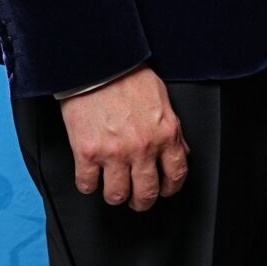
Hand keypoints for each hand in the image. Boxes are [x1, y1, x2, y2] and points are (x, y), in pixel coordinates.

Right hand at [59, 66, 187, 211]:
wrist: (98, 64)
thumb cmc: (129, 76)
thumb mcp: (163, 101)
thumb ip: (172, 130)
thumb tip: (180, 152)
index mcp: (165, 134)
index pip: (176, 175)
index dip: (169, 188)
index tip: (163, 190)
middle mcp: (142, 148)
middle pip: (146, 193)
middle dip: (142, 201)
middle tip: (137, 199)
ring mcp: (114, 152)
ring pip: (117, 195)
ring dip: (115, 195)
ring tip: (112, 187)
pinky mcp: (87, 152)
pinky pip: (87, 184)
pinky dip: (88, 184)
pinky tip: (90, 176)